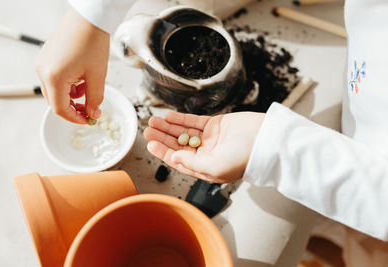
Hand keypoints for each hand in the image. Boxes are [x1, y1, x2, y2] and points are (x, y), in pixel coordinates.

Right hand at [35, 8, 109, 123]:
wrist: (89, 19)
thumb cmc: (92, 42)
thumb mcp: (97, 76)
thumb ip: (95, 99)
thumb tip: (93, 113)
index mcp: (54, 77)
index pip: (60, 109)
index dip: (75, 118)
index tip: (88, 120)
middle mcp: (42, 71)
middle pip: (55, 101)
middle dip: (73, 107)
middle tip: (90, 109)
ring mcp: (42, 63)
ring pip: (54, 91)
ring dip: (72, 96)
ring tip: (89, 88)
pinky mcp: (46, 57)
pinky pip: (54, 79)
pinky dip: (68, 84)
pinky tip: (81, 79)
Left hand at [144, 112, 264, 182]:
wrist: (267, 140)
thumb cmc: (245, 158)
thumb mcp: (216, 167)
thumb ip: (193, 163)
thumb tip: (174, 158)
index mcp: (205, 167)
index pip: (179, 160)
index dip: (164, 152)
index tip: (150, 144)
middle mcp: (206, 154)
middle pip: (178, 144)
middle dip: (163, 137)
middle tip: (148, 130)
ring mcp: (210, 138)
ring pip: (184, 132)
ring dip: (169, 127)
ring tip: (154, 121)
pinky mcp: (216, 124)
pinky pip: (194, 121)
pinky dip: (182, 119)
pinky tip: (169, 116)